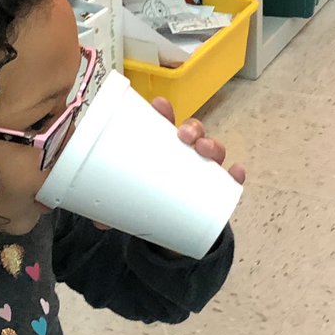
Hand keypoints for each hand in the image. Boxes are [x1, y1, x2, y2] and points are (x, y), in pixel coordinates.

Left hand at [91, 98, 244, 231]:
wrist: (172, 228)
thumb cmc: (149, 199)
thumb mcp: (129, 200)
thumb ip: (112, 208)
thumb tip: (97, 221)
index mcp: (161, 147)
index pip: (164, 123)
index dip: (164, 111)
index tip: (159, 105)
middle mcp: (185, 154)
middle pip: (193, 132)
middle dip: (191, 127)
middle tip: (183, 136)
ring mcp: (203, 171)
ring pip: (213, 151)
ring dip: (212, 145)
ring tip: (204, 150)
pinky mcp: (216, 192)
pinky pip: (230, 182)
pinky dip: (234, 176)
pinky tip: (236, 173)